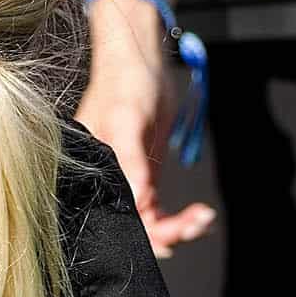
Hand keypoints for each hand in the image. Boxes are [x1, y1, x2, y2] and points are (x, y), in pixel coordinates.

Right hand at [75, 1, 214, 257]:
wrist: (140, 60)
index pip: (113, 217)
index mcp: (91, 173)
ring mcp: (127, 181)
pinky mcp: (144, 177)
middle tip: (198, 223)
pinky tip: (199, 217)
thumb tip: (141, 203)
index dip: (142, 234)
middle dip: (168, 233)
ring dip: (178, 227)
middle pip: (134, 226)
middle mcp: (107, 182)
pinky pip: (159, 210)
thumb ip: (130, 162)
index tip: (173, 236)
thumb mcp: (126, 120)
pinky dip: (180, 217)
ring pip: (150, 222)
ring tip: (204, 218)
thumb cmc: (122, 83)